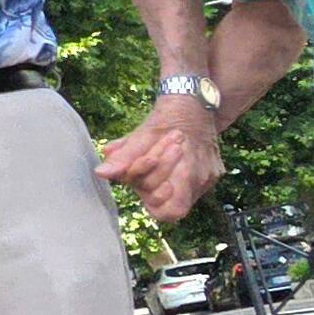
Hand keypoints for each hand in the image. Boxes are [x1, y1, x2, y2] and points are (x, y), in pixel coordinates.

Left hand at [95, 94, 220, 221]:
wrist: (194, 102)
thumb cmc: (168, 118)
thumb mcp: (143, 134)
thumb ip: (124, 157)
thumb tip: (100, 173)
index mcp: (189, 170)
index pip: (171, 211)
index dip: (152, 200)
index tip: (143, 177)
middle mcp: (203, 180)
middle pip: (170, 202)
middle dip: (151, 184)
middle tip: (147, 160)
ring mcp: (210, 179)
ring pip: (180, 197)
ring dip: (163, 181)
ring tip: (158, 157)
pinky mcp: (213, 175)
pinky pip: (190, 188)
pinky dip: (176, 178)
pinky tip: (170, 160)